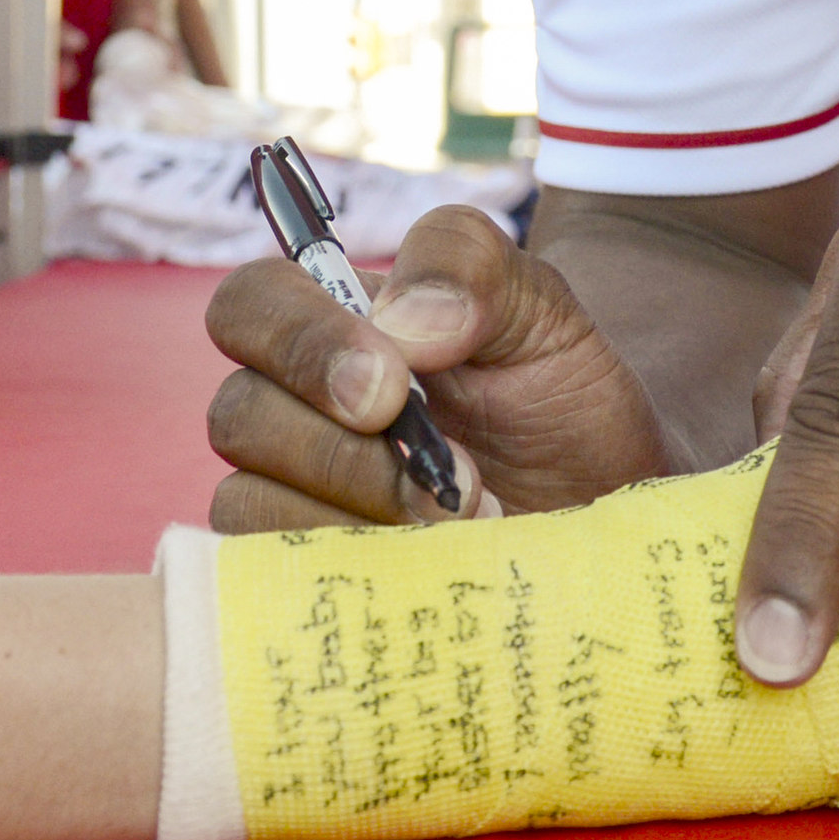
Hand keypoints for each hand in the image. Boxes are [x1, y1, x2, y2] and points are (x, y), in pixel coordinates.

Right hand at [203, 203, 678, 528]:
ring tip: (464, 521)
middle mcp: (293, 406)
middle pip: (238, 415)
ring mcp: (291, 495)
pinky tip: (434, 563)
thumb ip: (467, 264)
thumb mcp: (538, 308)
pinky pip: (274, 574)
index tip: (391, 386)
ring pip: (248, 501)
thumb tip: (400, 320)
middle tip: (458, 472)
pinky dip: (358, 570)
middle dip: (347, 452)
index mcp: (333, 323)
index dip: (300, 342)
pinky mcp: (304, 573)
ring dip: (362, 515)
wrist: (601, 505)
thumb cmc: (559, 400)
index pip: (249, 304)